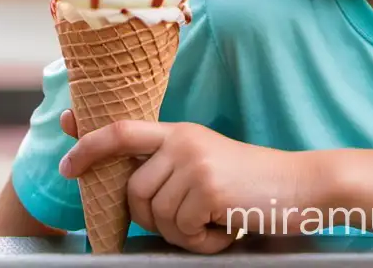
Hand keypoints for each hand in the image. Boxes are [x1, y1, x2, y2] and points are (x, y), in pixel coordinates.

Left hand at [58, 110, 318, 253]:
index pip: (119, 131)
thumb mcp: (205, 160)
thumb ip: (168, 164)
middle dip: (152, 220)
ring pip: (156, 216)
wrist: (305, 187)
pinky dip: (202, 242)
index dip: (87, 147)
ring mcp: (194, 163)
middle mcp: (181, 142)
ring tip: (213, 225)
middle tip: (191, 223)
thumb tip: (124, 182)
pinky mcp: (209, 188)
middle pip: (132, 192)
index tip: (67, 165)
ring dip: (182, 234)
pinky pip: (182, 230)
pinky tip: (225, 231)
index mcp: (177, 132)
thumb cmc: (253, 184)